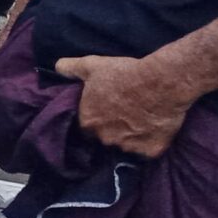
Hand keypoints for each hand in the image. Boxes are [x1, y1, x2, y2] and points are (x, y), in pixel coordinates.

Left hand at [57, 54, 195, 158]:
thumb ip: (69, 68)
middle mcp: (104, 138)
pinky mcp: (150, 151)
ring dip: (129, 138)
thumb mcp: (91, 65)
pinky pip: (147, 152)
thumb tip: (56, 68)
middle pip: (104, 138)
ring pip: (125, 146)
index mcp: (87, 122)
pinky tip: (153, 130)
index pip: (85, 128)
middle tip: (123, 115)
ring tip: (140, 121)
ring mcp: (127, 147)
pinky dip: (149, 143)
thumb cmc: (123, 73)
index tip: (104, 112)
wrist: (161, 82)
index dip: (94, 120)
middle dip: (110, 130)